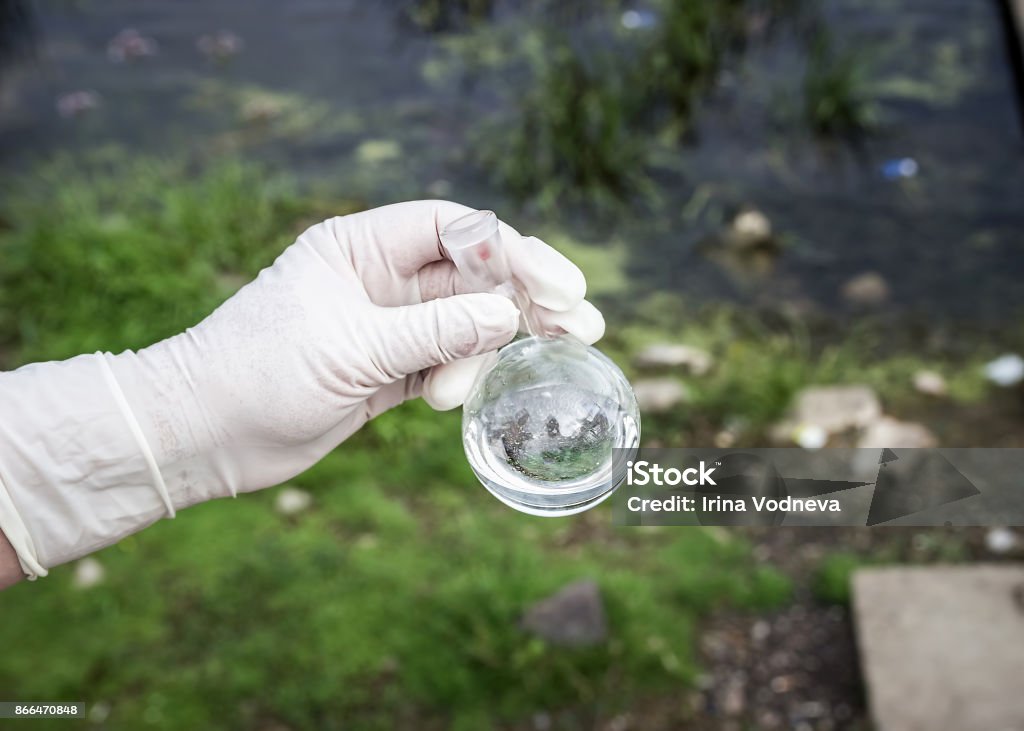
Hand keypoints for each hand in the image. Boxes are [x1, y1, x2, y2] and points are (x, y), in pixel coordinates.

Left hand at [109, 200, 604, 504]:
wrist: (202, 435)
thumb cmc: (257, 374)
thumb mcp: (353, 347)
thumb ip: (435, 331)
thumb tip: (508, 315)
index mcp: (361, 246)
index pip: (456, 229)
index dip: (513, 252)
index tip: (560, 286)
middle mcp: (379, 278)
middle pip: (473, 275)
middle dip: (528, 298)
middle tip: (584, 326)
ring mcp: (386, 326)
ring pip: (466, 323)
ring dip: (498, 345)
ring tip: (512, 374)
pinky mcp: (387, 370)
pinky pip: (447, 361)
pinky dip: (465, 376)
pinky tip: (457, 398)